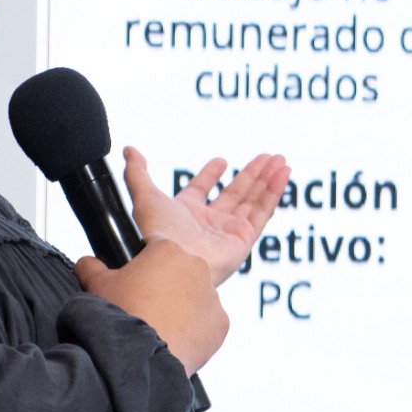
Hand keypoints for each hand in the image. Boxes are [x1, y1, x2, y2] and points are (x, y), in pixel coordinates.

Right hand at [76, 240, 228, 372]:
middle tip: (146, 305)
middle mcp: (197, 267)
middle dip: (166, 283)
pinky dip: (195, 329)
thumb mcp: (96, 285)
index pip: (155, 244)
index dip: (143, 259)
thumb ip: (91, 266)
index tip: (136, 276)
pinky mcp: (221, 324)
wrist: (138, 356)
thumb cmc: (118, 316)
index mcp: (168, 250)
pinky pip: (208, 322)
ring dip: (182, 306)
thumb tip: (87, 263)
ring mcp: (213, 296)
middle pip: (180, 270)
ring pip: (197, 296)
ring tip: (160, 325)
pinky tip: (175, 339)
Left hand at [120, 146, 290, 286]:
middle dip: (252, 174)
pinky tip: (282, 174)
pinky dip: (274, 192)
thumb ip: (137, 172)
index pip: (201, 190)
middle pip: (235, 193)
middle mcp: (209, 223)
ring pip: (253, 201)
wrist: (175, 260)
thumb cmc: (158, 233)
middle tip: (268, 157)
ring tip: (281, 161)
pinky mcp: (244, 239)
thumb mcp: (145, 196)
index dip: (210, 175)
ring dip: (267, 179)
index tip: (221, 161)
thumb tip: (129, 151)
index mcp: (185, 214)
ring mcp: (228, 231)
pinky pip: (263, 212)